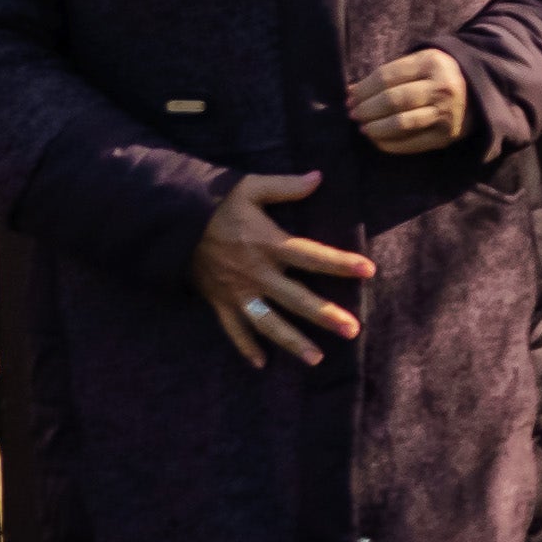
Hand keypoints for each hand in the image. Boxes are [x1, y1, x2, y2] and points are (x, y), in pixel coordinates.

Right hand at [192, 171, 375, 367]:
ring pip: (268, 323)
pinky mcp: (220, 303)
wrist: (172, 224)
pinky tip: (261, 364)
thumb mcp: (250, 187)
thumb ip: (286, 186)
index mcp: (269, 244)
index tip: (368, 270)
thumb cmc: (217, 205)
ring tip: (316, 359)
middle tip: (352, 330)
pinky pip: (233, 330)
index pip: (311, 255)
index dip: (340, 263)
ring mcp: (238, 292)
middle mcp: (257, 273)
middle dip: (325, 315)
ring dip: (292, 342)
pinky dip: (246, 348)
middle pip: (296, 299)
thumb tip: (319, 177)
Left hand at [343, 49, 471, 152]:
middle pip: (393, 100)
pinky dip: (389, 144)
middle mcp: (441, 88)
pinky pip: (412, 144)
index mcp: (431, 63)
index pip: (387, 76)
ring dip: (376, 128)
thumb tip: (352, 92)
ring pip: (401, 123)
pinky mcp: (446, 136)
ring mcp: (445, 113)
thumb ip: (389, 74)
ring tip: (363, 128)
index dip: (364, 89)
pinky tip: (377, 140)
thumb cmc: (439, 74)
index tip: (350, 97)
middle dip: (367, 109)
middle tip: (353, 114)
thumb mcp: (420, 62)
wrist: (480, 90)